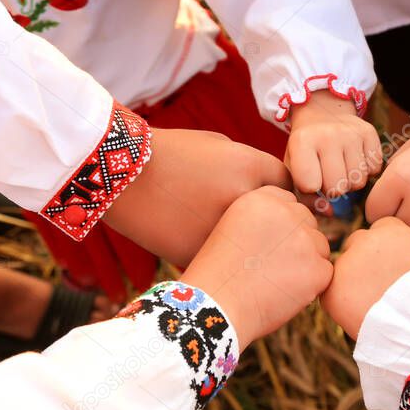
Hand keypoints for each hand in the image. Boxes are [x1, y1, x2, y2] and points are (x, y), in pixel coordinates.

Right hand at [104, 129, 290, 265]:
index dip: (280, 192)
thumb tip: (275, 192)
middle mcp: (244, 201)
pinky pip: (226, 261)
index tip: (271, 199)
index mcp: (252, 168)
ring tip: (234, 241)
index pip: (289, 186)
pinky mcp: (200, 253)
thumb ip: (253, 168)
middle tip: (258, 226)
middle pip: (279, 221)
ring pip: (253, 247)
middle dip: (271, 223)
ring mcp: (223, 230)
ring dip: (249, 246)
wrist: (121, 175)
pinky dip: (222, 258)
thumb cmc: (171, 153)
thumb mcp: (221, 148)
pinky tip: (211, 250)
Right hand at [181, 186, 332, 349]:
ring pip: (319, 247)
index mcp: (262, 199)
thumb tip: (297, 224)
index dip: (280, 228)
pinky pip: (325, 272)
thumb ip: (265, 218)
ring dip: (306, 263)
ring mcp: (304, 240)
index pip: (289, 204)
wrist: (214, 307)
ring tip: (274, 281)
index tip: (264, 247)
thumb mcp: (232, 228)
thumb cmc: (218, 274)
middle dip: (296, 244)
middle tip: (269, 268)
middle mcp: (286, 213)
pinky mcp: (317, 268)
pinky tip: (284, 293)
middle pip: (307, 223)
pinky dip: (311, 285)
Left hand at [286, 91, 382, 198]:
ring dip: (351, 181)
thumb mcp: (294, 168)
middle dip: (333, 189)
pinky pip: (375, 169)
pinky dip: (367, 171)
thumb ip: (305, 197)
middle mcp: (328, 135)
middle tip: (327, 175)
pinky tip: (355, 159)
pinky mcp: (369, 132)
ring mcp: (351, 132)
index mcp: (302, 142)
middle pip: (338, 188)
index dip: (311, 188)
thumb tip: (330, 213)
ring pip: (359, 182)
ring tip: (341, 167)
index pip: (310, 185)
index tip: (309, 178)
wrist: (322, 113)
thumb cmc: (305, 149)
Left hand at [321, 217, 409, 338]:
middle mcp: (364, 240)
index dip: (384, 251)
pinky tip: (360, 317)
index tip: (389, 268)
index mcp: (391, 230)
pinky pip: (331, 295)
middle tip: (376, 288)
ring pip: (342, 270)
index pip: (379, 231)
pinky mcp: (331, 289)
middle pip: (356, 245)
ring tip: (372, 307)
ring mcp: (344, 264)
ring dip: (352, 284)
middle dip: (363, 263)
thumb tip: (405, 256)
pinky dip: (341, 306)